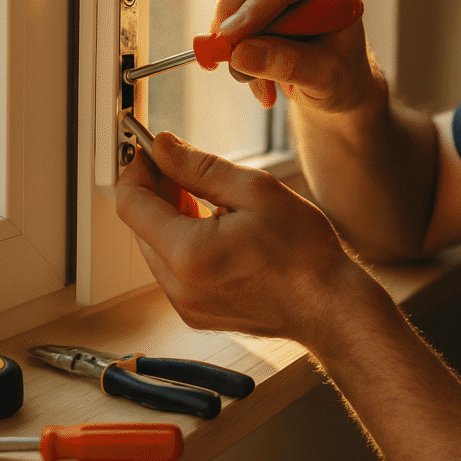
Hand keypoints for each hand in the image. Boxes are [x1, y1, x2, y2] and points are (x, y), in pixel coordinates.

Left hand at [115, 131, 373, 344]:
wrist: (329, 307)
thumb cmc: (303, 254)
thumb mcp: (255, 191)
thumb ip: (199, 166)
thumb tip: (163, 147)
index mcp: (188, 254)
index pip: (131, 204)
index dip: (136, 171)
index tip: (150, 153)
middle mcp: (178, 286)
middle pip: (140, 227)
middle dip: (155, 193)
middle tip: (184, 171)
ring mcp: (185, 305)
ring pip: (155, 248)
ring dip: (170, 218)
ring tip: (209, 202)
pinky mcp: (195, 314)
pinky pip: (172, 270)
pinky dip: (183, 245)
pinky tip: (215, 231)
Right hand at [212, 0, 381, 113]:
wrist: (335, 84)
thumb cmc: (340, 76)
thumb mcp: (323, 77)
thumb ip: (287, 64)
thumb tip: (239, 54)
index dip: (252, 9)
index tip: (230, 40)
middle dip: (232, 22)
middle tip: (224, 60)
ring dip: (232, 44)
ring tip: (255, 83)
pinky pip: (227, 18)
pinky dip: (231, 50)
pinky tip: (252, 77)